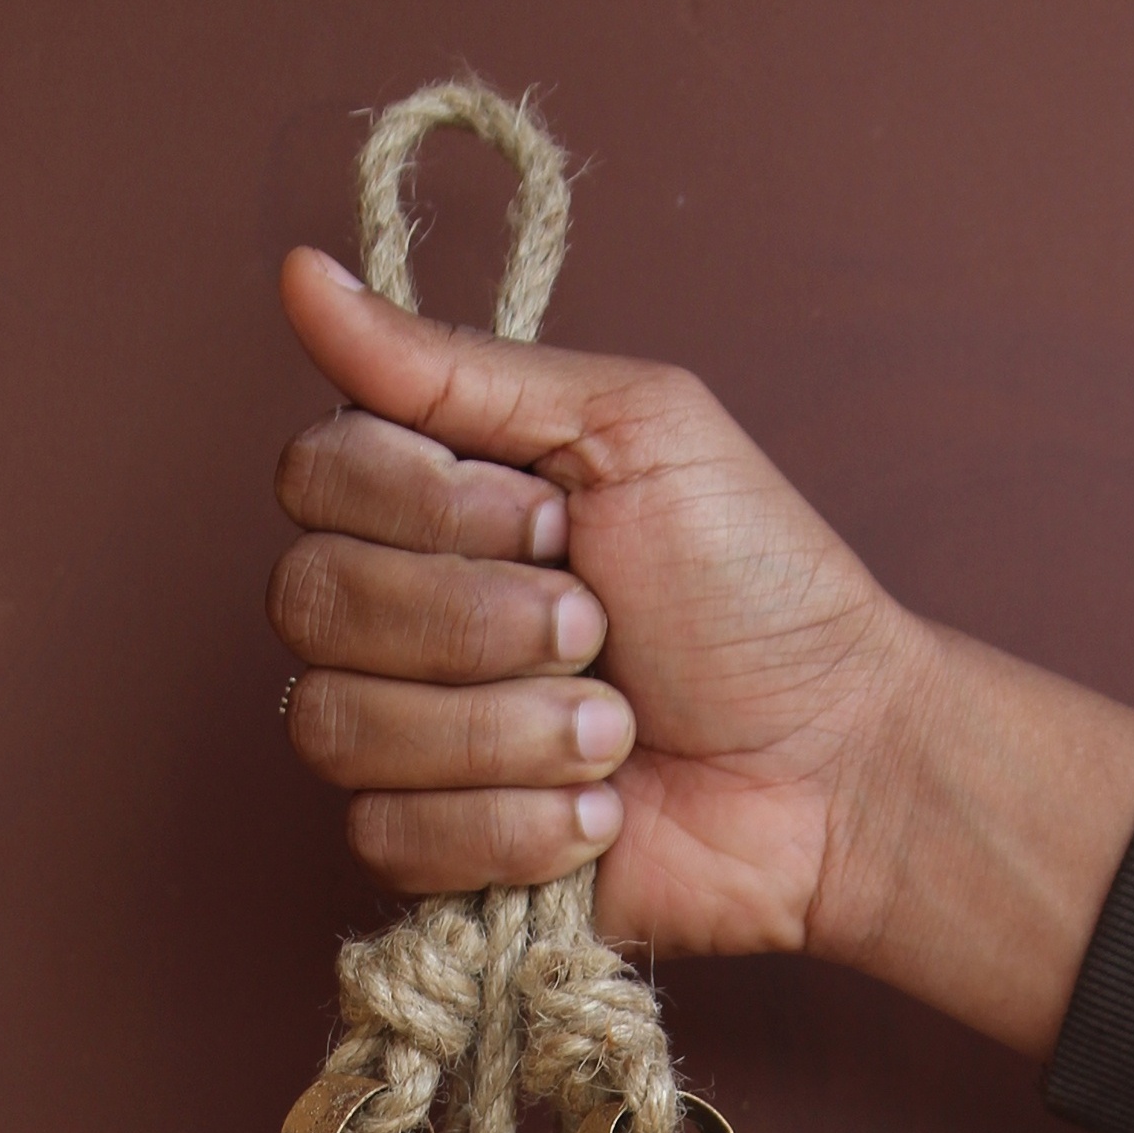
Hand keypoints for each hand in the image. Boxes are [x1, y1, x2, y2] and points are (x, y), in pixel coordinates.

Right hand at [272, 249, 1133, 1055]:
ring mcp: (404, 742)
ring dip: (507, 728)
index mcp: (428, 500)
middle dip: (478, 621)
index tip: (556, 518)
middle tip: (599, 627)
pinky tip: (601, 814)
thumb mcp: (629, 428)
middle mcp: (392, 616)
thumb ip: (454, 368)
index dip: (430, 506)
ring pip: (338, 727)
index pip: (315, 478)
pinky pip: (390, 838)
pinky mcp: (436, 856)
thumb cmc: (755, 590)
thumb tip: (300, 276)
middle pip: (310, 603)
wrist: (834, 764)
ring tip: (616, 730)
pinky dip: (516, 824)